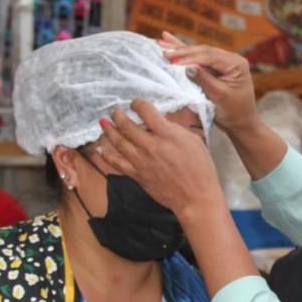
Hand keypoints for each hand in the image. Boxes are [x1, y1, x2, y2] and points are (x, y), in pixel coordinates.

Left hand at [97, 101, 224, 218]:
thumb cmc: (200, 169)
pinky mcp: (137, 175)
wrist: (195, 197)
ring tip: (103, 123)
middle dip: (118, 115)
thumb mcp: (194, 141)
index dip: (138, 104)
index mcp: (168, 135)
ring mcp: (142, 161)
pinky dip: (107, 154)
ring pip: (118, 142)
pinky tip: (101, 149)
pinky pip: (117, 163)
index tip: (136, 103)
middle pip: (127, 126)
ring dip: (109, 131)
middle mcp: (151, 146)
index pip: (146, 112)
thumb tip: (160, 122)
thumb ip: (174, 130)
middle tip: (115, 111)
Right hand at [159, 32, 259, 133]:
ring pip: (198, 53)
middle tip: (163, 52)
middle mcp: (230, 59)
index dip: (189, 57)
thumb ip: (204, 80)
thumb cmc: (234, 112)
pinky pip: (199, 59)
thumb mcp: (219, 96)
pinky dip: (185, 53)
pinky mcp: (216, 68)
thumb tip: (187, 66)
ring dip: (180, 49)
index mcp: (235, 64)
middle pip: (203, 51)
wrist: (242, 124)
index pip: (209, 56)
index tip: (171, 60)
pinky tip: (170, 41)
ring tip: (161, 42)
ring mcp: (223, 62)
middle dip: (182, 51)